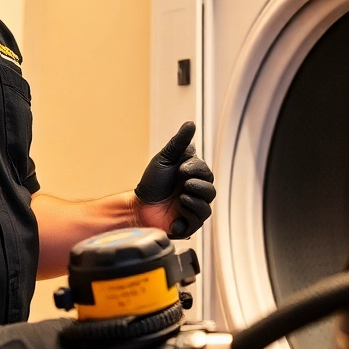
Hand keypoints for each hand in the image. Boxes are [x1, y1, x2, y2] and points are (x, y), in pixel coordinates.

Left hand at [134, 121, 215, 238]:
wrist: (138, 206)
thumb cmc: (151, 182)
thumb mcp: (165, 158)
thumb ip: (179, 142)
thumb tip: (191, 123)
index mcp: (193, 177)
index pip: (206, 172)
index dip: (196, 170)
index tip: (181, 169)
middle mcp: (196, 193)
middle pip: (210, 191)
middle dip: (197, 186)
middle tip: (183, 184)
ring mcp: (192, 209)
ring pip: (206, 208)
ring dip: (193, 201)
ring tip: (180, 198)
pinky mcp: (188, 225)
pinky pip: (197, 223)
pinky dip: (187, 217)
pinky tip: (175, 215)